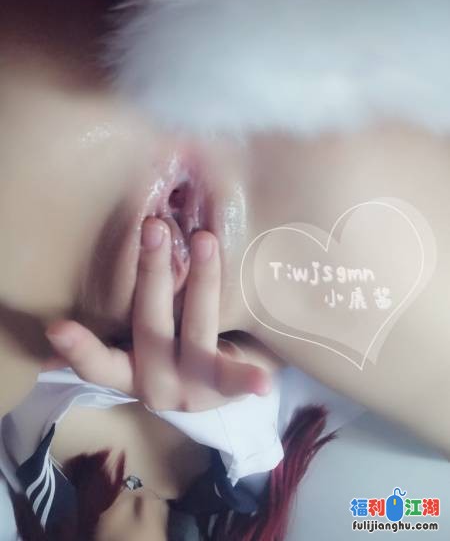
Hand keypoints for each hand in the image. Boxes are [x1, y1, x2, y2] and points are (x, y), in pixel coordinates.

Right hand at [43, 217, 271, 411]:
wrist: (224, 383)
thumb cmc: (176, 348)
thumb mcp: (145, 340)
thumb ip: (119, 325)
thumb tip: (67, 316)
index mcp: (129, 372)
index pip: (98, 363)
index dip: (79, 347)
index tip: (57, 327)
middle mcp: (154, 386)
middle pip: (150, 329)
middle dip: (152, 276)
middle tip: (154, 228)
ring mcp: (192, 390)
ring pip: (194, 332)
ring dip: (201, 284)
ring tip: (205, 241)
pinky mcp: (224, 388)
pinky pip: (234, 380)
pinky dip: (246, 378)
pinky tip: (262, 381)